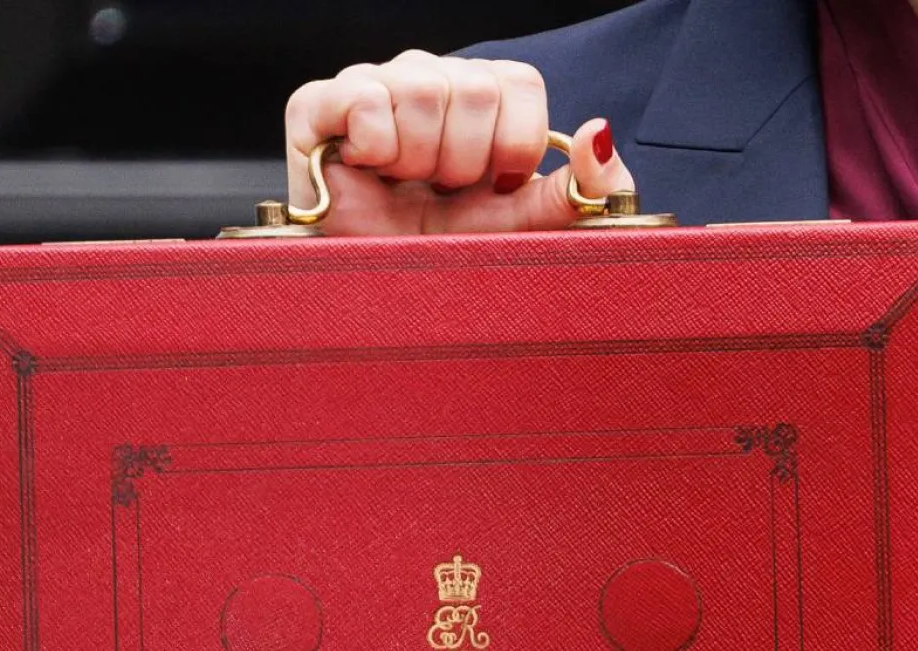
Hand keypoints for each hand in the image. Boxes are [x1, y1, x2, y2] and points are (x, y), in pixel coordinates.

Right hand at [285, 49, 633, 235]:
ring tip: (403, 189)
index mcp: (480, 103)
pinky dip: (375, 147)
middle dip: (466, 162)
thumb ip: (574, 192)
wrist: (374, 301)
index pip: (520, 82)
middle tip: (441, 195)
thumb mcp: (520, 231)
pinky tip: (368, 173)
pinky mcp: (316, 106)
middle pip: (476, 86)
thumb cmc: (443, 260)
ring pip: (423, 89)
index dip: (515, 143)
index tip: (494, 188)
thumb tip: (600, 135)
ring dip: (420, 160)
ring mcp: (374, 87)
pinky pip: (364, 97)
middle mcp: (429, 82)